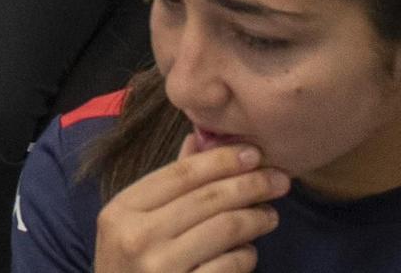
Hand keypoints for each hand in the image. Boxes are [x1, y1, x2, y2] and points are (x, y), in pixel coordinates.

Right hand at [94, 134, 288, 272]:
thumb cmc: (130, 267)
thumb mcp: (133, 224)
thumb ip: (167, 186)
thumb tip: (199, 140)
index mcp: (121, 211)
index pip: (181, 173)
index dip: (221, 159)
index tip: (254, 153)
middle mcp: (137, 238)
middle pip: (207, 198)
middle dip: (250, 184)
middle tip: (279, 180)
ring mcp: (160, 269)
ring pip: (224, 228)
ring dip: (256, 218)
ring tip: (270, 215)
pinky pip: (229, 265)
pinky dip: (246, 255)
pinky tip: (249, 252)